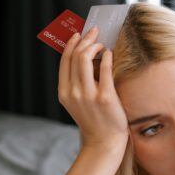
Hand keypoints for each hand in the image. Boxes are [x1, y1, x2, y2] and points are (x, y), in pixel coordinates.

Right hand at [57, 27, 128, 154]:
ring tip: (102, 44)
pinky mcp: (105, 97)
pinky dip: (106, 57)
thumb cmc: (94, 119)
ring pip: (85, 59)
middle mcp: (73, 92)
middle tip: (94, 32)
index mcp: (64, 92)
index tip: (79, 34)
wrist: (104, 142)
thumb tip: (85, 56)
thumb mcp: (77, 102)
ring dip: (94, 45)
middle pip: (75, 56)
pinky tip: (109, 53)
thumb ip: (77, 83)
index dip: (72, 44)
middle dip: (85, 40)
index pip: (65, 60)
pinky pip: (104, 69)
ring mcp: (88, 95)